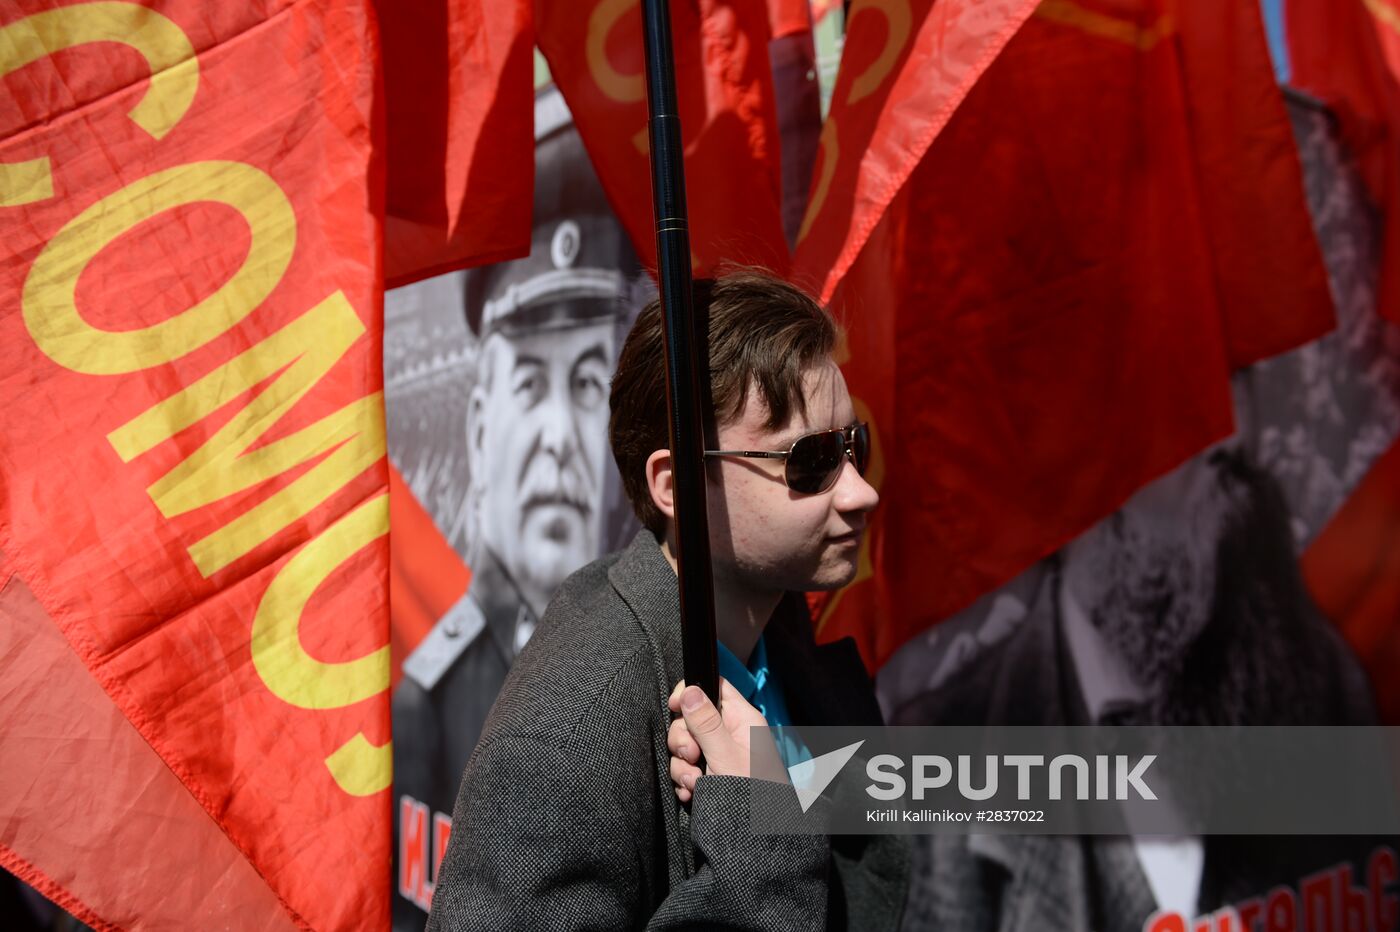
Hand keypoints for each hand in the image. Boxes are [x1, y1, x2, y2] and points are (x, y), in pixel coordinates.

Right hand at [667, 678, 771, 802]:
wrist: (756, 838)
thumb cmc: (753, 796)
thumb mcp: (726, 756)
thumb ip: (706, 723)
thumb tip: (688, 690)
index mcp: (741, 719)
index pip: (713, 686)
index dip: (690, 690)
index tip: (674, 705)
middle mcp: (729, 733)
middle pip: (690, 717)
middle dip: (683, 739)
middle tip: (693, 757)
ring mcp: (718, 754)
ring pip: (684, 745)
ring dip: (683, 765)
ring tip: (695, 783)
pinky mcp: (708, 774)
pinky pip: (685, 768)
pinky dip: (684, 780)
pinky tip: (692, 792)